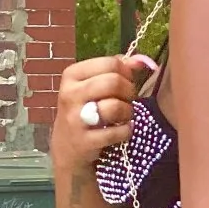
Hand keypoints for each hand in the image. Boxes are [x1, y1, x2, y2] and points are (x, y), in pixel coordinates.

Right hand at [55, 53, 154, 174]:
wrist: (66, 146)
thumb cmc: (84, 110)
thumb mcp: (92, 86)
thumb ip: (116, 70)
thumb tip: (142, 61)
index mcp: (72, 75)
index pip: (110, 63)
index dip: (126, 73)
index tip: (126, 82)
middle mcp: (70, 93)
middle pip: (114, 82)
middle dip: (129, 91)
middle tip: (127, 100)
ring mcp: (76, 118)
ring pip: (115, 106)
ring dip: (128, 112)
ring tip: (124, 116)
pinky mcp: (85, 141)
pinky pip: (117, 132)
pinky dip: (126, 131)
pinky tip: (122, 130)